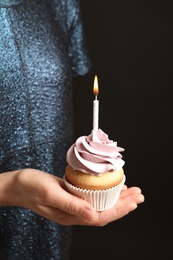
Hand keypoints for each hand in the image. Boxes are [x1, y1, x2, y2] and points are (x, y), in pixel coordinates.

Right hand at [0, 169, 143, 225]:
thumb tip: (92, 216)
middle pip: (104, 211)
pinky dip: (104, 192)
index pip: (100, 217)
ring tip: (131, 191)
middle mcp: (73, 213)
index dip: (119, 210)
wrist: (17, 184)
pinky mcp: (71, 196)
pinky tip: (111, 187)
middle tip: (139, 195)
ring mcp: (72, 205)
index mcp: (69, 215)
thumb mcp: (50, 193)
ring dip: (117, 198)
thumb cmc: (30, 187)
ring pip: (100, 204)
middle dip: (123, 204)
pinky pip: (92, 197)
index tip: (133, 201)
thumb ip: (71, 205)